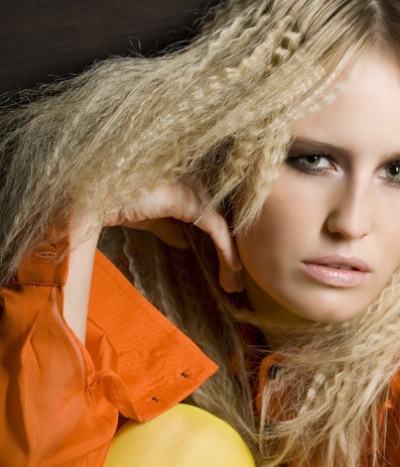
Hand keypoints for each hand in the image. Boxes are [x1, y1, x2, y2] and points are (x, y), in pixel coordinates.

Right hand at [102, 181, 243, 293]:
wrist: (96, 198)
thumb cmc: (116, 201)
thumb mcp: (148, 219)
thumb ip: (169, 228)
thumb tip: (184, 243)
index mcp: (186, 185)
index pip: (212, 216)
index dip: (222, 243)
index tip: (229, 270)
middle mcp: (194, 182)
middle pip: (222, 221)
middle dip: (230, 253)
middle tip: (236, 283)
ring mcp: (192, 188)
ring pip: (222, 226)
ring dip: (230, 257)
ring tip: (234, 285)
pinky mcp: (189, 199)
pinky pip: (216, 227)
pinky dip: (226, 249)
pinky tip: (234, 268)